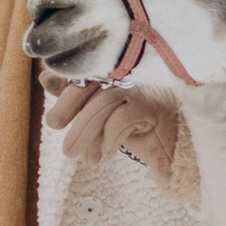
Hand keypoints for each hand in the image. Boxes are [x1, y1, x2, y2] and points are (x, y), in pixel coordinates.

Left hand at [45, 73, 180, 181]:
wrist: (180, 155)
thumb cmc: (141, 131)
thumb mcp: (103, 117)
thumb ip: (78, 98)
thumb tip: (45, 79)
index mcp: (119, 72)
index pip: (85, 69)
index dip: (63, 85)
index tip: (55, 116)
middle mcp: (133, 75)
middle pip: (91, 82)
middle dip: (68, 109)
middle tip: (59, 134)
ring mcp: (147, 90)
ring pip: (103, 103)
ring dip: (84, 133)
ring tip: (77, 156)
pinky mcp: (158, 109)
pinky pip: (122, 118)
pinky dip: (109, 139)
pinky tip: (106, 154)